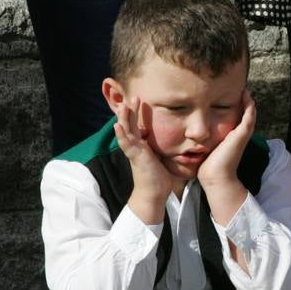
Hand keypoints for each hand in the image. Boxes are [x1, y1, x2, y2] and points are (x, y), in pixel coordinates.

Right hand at [113, 97, 172, 223]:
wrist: (154, 193)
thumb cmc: (159, 176)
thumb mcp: (161, 156)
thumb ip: (161, 147)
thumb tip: (173, 139)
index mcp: (141, 145)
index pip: (137, 125)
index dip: (137, 113)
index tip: (139, 100)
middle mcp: (135, 146)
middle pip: (130, 124)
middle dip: (131, 111)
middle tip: (133, 96)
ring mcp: (133, 151)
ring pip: (126, 131)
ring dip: (124, 118)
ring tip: (123, 105)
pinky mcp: (134, 157)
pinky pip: (126, 144)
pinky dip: (121, 135)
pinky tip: (117, 126)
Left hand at [198, 90, 252, 234]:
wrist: (214, 177)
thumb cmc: (205, 166)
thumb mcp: (202, 147)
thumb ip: (199, 140)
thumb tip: (185, 134)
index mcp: (228, 136)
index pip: (232, 117)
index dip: (229, 105)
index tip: (222, 93)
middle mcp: (237, 134)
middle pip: (242, 113)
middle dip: (238, 100)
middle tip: (234, 86)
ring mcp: (241, 134)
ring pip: (248, 112)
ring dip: (246, 99)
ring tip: (242, 87)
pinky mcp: (242, 134)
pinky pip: (249, 115)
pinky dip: (249, 105)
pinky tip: (244, 94)